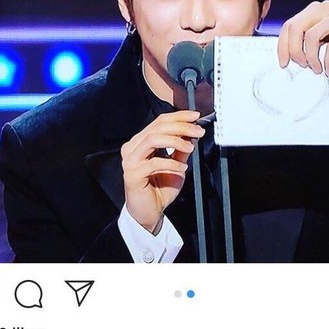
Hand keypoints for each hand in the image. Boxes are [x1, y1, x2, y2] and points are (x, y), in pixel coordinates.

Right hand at [121, 111, 204, 232]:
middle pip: (157, 127)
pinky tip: (182, 168)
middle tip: (198, 131)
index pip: (159, 121)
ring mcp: (131, 160)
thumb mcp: (176, 164)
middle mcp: (133, 148)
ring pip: (153, 139)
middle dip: (181, 127)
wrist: (149, 211)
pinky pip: (154, 163)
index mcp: (141, 142)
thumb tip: (192, 133)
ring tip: (190, 148)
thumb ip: (180, 149)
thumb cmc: (159, 188)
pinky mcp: (132, 174)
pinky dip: (172, 163)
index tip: (195, 116)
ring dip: (175, 140)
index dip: (178, 116)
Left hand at [277, 0, 328, 74]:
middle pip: (296, 28)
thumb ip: (305, 42)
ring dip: (311, 58)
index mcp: (313, 10)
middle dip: (294, 51)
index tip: (284, 64)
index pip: (289, 26)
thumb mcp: (321, 40)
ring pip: (311, 37)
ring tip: (316, 69)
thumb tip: (286, 59)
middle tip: (301, 65)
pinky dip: (328, 61)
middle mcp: (324, 8)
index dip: (283, 46)